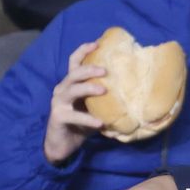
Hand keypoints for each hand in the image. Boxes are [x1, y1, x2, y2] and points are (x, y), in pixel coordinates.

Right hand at [43, 41, 106, 164]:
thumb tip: (131, 90)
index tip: (97, 44)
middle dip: (89, 68)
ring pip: (72, 89)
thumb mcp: (92, 108)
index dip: (83, 50)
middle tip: (105, 70)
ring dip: (88, 88)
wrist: (61, 145)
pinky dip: (88, 119)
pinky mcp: (58, 117)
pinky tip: (101, 123)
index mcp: (70, 84)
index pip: (74, 62)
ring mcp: (58, 102)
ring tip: (104, 90)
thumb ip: (103, 99)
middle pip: (74, 73)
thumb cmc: (79, 124)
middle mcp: (62, 89)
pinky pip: (75, 116)